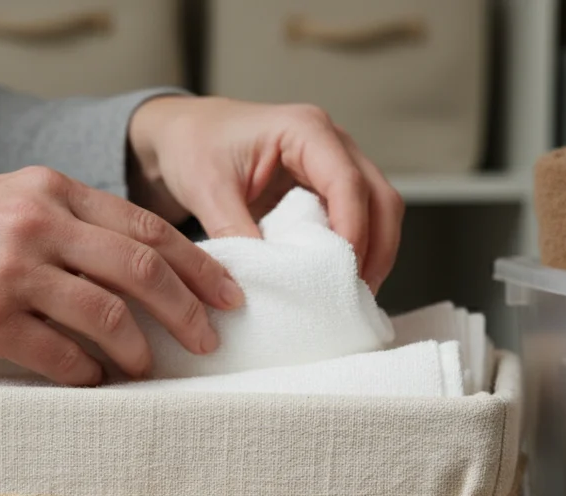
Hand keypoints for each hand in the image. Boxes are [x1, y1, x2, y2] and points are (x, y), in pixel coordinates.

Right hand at [0, 166, 244, 384]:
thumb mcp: (3, 201)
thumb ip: (65, 222)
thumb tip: (134, 267)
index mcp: (48, 189)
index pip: (145, 228)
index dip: (198, 266)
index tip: (228, 295)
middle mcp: (36, 223)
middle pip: (142, 270)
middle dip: (188, 311)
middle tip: (209, 342)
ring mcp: (11, 270)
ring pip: (109, 316)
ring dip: (139, 352)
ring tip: (147, 370)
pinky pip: (60, 356)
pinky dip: (87, 375)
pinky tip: (93, 384)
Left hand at [127, 96, 403, 292]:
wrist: (183, 135)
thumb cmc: (195, 146)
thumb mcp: (207, 189)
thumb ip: (235, 230)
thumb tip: (265, 278)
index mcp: (305, 129)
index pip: (348, 183)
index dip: (353, 230)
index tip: (340, 274)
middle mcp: (332, 142)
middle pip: (381, 197)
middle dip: (377, 249)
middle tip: (355, 295)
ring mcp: (336, 164)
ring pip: (381, 209)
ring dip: (374, 253)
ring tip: (351, 295)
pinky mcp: (330, 187)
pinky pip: (362, 218)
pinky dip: (360, 250)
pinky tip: (339, 280)